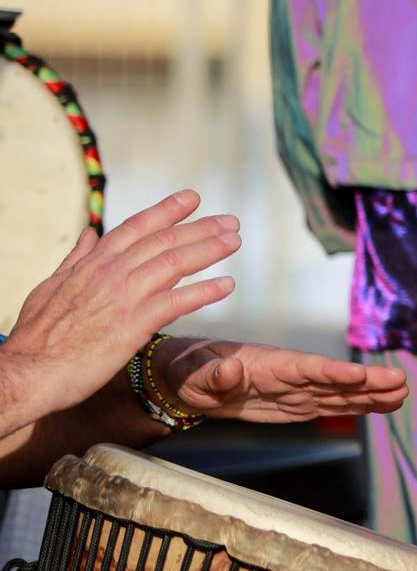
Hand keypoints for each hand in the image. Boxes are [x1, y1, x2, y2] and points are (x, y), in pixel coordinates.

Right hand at [0, 191, 238, 427]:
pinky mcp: (133, 324)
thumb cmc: (36, 337)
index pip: (135, 228)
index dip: (166, 211)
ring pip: (175, 263)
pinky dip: (205, 291)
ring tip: (235, 241)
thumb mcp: (49, 287)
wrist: (28, 372)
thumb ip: (75, 259)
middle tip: (230, 220)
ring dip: (209, 249)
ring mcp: (123, 296)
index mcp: (91, 264)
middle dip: (199, 227)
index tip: (192, 198)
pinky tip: (228, 285)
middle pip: (163, 241)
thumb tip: (89, 233)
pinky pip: (177, 301)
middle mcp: (110, 273)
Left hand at [157, 340, 407, 422]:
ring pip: (341, 393)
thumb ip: (214, 373)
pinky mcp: (299, 405)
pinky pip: (334, 405)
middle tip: (401, 382)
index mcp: (270, 364)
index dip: (333, 372)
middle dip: (368, 381)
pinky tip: (386, 404)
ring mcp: (298, 390)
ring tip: (403, 394)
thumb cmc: (190, 372)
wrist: (192, 379)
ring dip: (372, 393)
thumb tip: (231, 370)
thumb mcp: (195, 373)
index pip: (307, 368)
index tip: (360, 375)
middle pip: (335, 379)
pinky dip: (360, 405)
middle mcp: (292, 375)